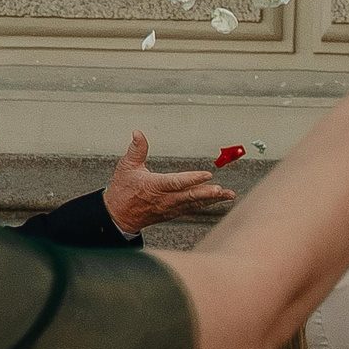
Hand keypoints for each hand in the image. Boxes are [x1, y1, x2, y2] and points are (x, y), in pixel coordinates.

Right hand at [104, 132, 233, 235]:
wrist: (119, 215)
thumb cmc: (123, 190)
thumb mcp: (126, 167)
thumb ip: (136, 150)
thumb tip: (138, 133)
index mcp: (154, 186)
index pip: (176, 182)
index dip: (192, 179)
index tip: (207, 175)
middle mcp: (165, 199)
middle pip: (189, 195)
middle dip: (207, 193)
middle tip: (221, 190)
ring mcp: (171, 207)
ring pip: (195, 203)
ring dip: (212, 199)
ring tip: (229, 195)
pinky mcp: (174, 212)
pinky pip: (193, 208)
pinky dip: (206, 203)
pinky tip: (218, 199)